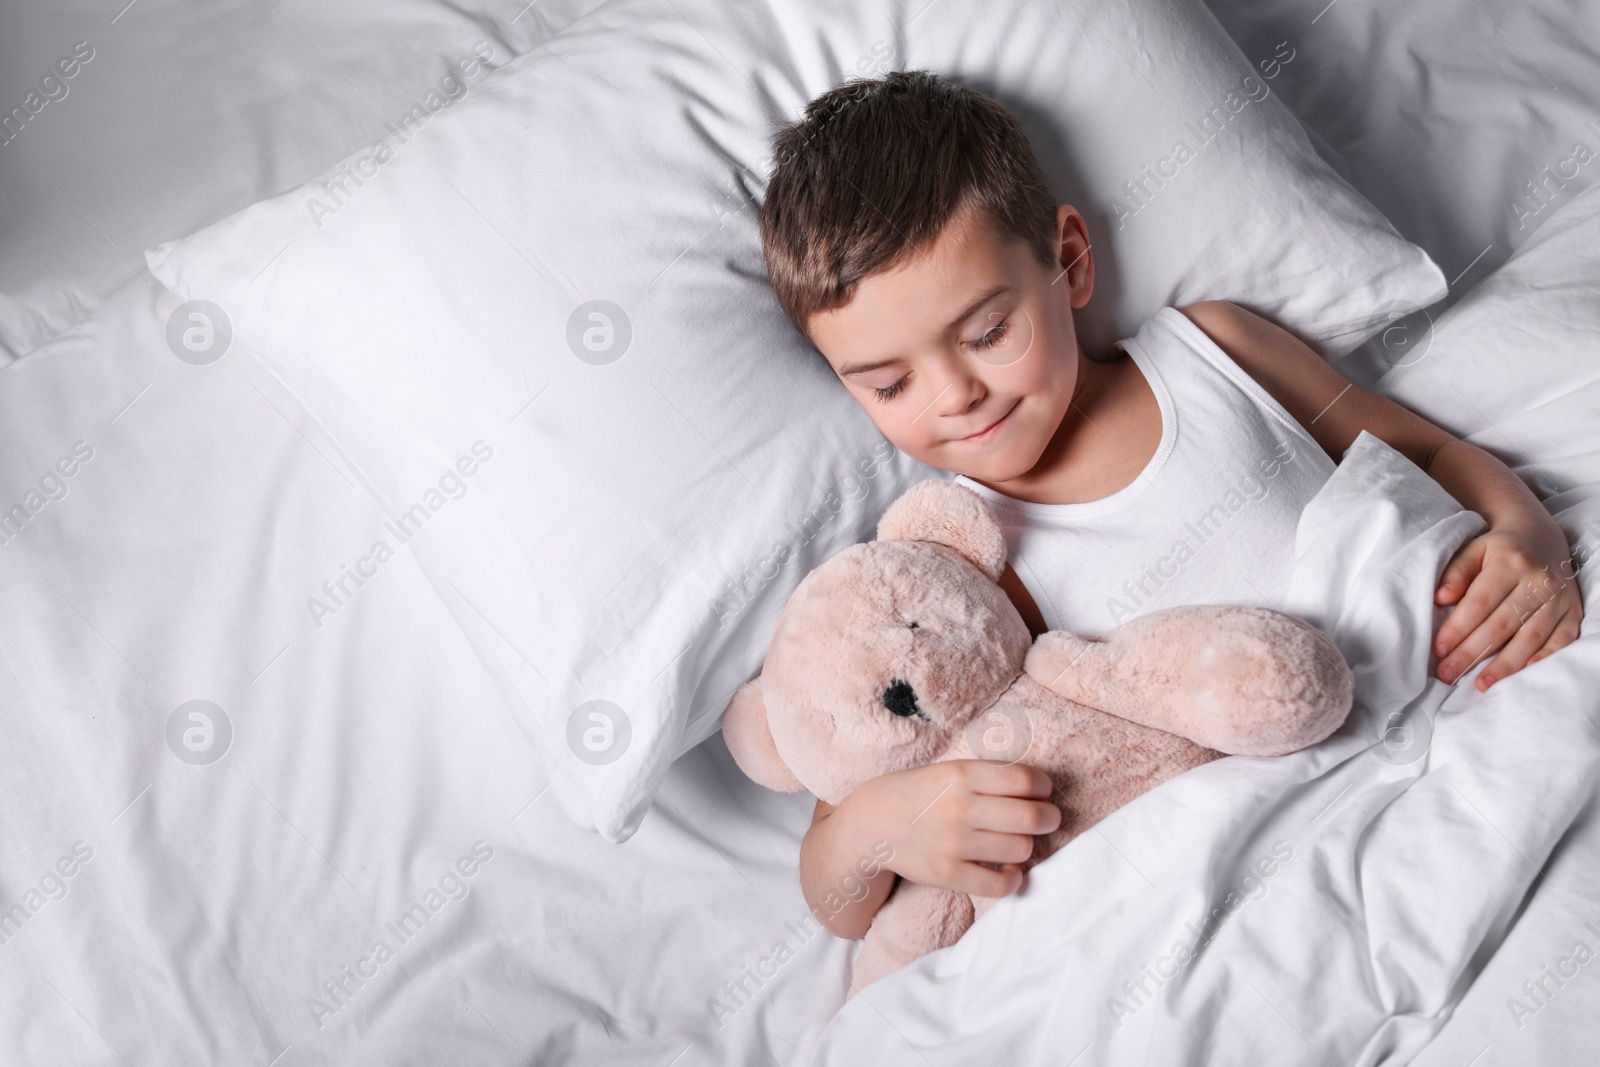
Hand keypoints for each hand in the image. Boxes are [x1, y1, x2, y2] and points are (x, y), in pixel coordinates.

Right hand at [840, 760, 1060, 898]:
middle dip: (1049, 818)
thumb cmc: (916, 793)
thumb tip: (1039, 789)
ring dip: (1028, 846)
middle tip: (1046, 819)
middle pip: (1032, 818)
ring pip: (1021, 849)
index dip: (1044, 787)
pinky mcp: (948, 874)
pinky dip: (1014, 879)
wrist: (869, 824)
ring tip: (1018, 842)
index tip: (1042, 792)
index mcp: (962, 775)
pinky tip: (1009, 870)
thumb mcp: (947, 770)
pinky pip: (1000, 885)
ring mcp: (954, 844)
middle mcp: (961, 808)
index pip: (1026, 781)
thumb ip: (987, 776)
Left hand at [1433, 519, 1583, 690]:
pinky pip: (1562, 640)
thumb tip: (1440, 599)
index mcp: (1510, 562)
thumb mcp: (1474, 549)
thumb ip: (1457, 572)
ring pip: (1531, 637)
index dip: (1459, 628)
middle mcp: (1538, 581)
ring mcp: (1560, 598)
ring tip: (1481, 684)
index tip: (1439, 650)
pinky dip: (1544, 659)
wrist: (1541, 536)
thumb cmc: (1499, 548)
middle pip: (1502, 624)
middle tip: (1448, 674)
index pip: (1480, 602)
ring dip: (1506, 664)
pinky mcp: (1574, 611)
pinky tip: (1524, 675)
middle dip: (1473, 653)